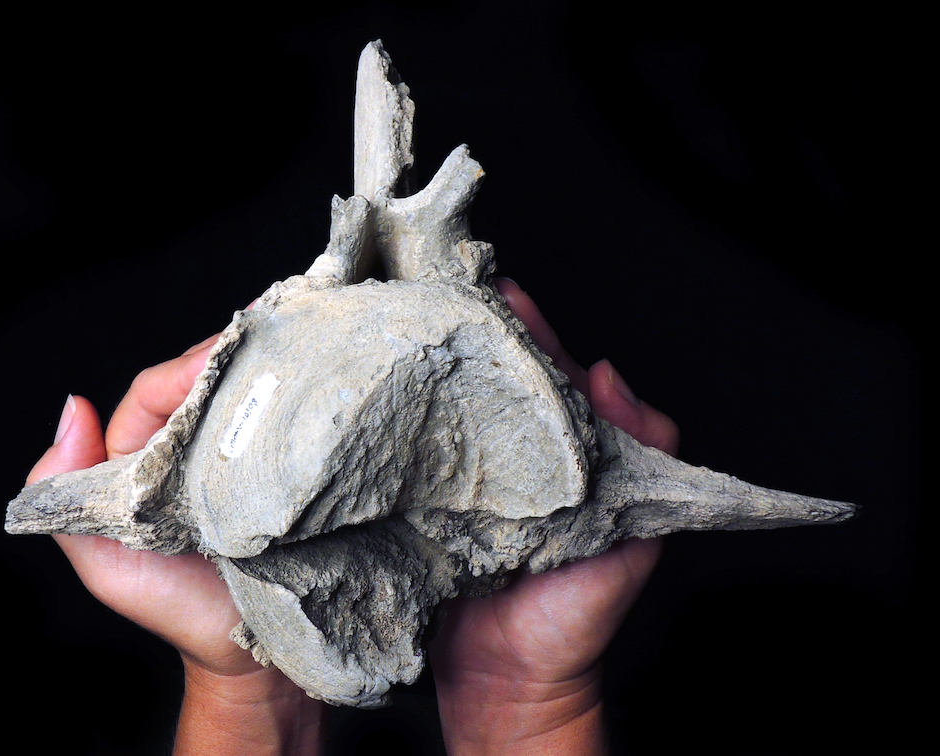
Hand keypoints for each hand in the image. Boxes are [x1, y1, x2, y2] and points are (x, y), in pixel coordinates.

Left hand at [26, 335, 324, 755]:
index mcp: (143, 459)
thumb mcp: (106, 563)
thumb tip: (71, 410)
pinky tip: (323, 374)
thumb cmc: (179, 611)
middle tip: (267, 328)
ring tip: (299, 336)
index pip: (157, 395)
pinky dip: (301, 400)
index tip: (216, 359)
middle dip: (232, 353)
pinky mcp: (288, 475)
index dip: (182, 371)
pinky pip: (288, 431)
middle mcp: (194, 449)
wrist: (255, 656)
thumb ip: (68, 498)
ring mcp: (245, 458)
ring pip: (249, 398)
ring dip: (271, 367)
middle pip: (208, 384)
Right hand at [428, 279, 679, 755]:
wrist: (511, 685)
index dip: (522, 332)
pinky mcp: (413, 510)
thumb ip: (639, 459)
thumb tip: (610, 376)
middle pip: (482, 385)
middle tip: (430, 294)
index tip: (500, 292)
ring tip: (390, 331)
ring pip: (438, 414)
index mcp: (555, 457)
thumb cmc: (573, 617)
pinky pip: (401, 460)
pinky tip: (366, 400)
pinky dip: (386, 431)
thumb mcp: (627, 538)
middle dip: (459, 339)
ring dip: (418, 377)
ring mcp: (454, 482)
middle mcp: (504, 460)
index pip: (539, 377)